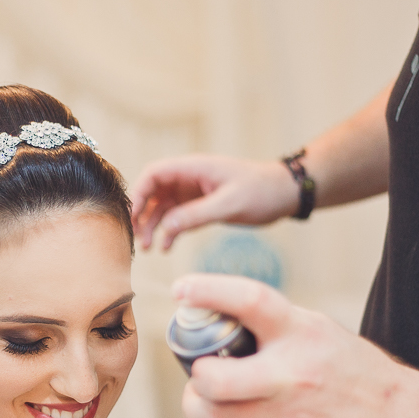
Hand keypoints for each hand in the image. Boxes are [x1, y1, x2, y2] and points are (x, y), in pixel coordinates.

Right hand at [129, 155, 295, 250]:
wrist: (285, 194)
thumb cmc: (261, 191)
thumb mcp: (229, 204)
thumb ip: (196, 215)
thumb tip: (166, 227)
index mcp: (194, 168)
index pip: (154, 174)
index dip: (140, 193)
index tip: (133, 217)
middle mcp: (189, 178)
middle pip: (154, 193)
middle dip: (143, 215)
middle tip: (139, 240)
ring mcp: (194, 193)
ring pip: (163, 208)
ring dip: (154, 227)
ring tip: (150, 249)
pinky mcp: (201, 206)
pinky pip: (177, 219)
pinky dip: (170, 233)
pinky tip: (167, 249)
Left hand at [173, 273, 417, 417]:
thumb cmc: (346, 367)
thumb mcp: (315, 328)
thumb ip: (269, 323)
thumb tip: (210, 314)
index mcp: (301, 333)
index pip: (251, 302)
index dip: (210, 291)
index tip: (183, 289)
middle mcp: (294, 375)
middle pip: (217, 381)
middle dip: (196, 378)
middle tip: (199, 373)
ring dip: (198, 408)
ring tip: (204, 398)